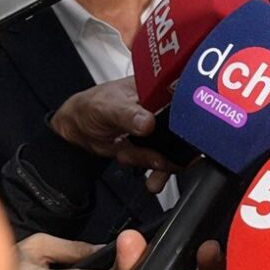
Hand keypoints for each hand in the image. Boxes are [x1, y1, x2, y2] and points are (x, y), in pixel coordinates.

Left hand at [49, 77, 177, 173]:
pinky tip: (153, 181)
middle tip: (165, 159)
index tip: (186, 133)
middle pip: (186, 129)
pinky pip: (164, 162)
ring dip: (165, 164)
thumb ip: (128, 114)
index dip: (192, 118)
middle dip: (178, 149)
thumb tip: (147, 122)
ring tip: (145, 167)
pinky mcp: (155, 147)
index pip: (185, 101)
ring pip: (175, 149)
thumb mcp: (108, 107)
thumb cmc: (92, 106)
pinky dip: (160, 174)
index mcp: (160, 89)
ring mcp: (161, 130)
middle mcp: (165, 108)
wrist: (78, 129)